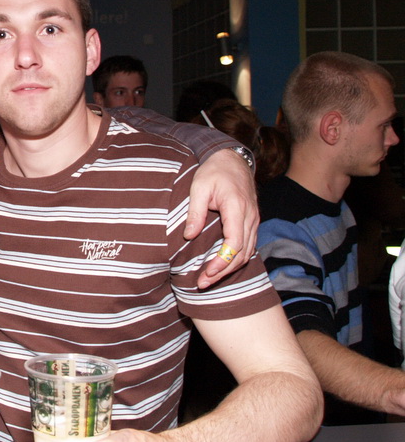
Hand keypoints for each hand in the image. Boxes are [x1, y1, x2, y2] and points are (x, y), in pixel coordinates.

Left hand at [184, 148, 258, 288]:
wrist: (232, 159)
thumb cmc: (213, 171)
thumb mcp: (198, 187)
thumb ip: (195, 212)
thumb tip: (189, 236)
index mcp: (237, 208)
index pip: (234, 243)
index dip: (222, 262)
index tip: (207, 272)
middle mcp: (250, 217)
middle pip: (242, 253)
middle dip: (223, 271)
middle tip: (203, 283)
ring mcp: (253, 220)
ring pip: (247, 252)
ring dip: (230, 269)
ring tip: (209, 279)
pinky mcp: (251, 222)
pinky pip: (248, 246)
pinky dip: (236, 259)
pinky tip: (222, 267)